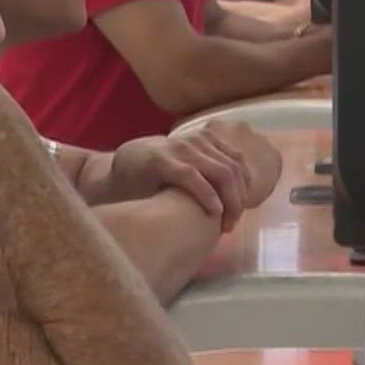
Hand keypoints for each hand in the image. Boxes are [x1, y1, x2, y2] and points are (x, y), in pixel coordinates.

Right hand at [94, 121, 280, 229]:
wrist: (119, 168)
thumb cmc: (157, 175)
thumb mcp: (188, 167)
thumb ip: (211, 174)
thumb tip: (239, 198)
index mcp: (206, 140)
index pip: (238, 163)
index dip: (245, 189)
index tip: (240, 212)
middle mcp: (197, 140)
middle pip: (233, 171)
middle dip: (238, 201)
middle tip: (231, 225)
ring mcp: (180, 148)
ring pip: (221, 173)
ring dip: (228, 202)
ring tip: (224, 224)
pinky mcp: (161, 161)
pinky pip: (193, 177)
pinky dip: (208, 195)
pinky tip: (213, 211)